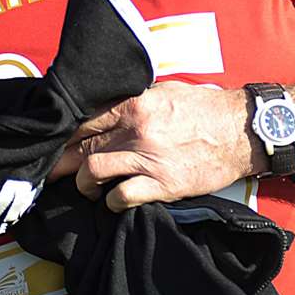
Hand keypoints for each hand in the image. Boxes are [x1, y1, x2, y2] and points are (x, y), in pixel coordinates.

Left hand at [52, 83, 258, 210]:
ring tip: (88, 188)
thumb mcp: (166, 92)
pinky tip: (113, 201)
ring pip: (93, 171)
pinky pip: (121, 197)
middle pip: (83, 146)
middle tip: (51, 171)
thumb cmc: (206, 109)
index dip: (63, 133)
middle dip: (62, 161)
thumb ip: (133, 101)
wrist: (243, 131)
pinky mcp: (163, 184)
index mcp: (136, 104)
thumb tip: (106, 109)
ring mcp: (149, 158)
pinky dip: (111, 202)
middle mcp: (137, 130)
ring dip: (85, 184)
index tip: (53, 142)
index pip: (85, 119)